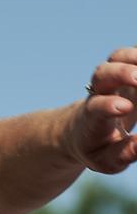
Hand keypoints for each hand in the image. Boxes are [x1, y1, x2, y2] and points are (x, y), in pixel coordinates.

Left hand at [69, 48, 136, 173]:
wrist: (82, 129)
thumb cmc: (97, 146)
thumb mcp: (106, 160)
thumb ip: (124, 154)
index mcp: (91, 118)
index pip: (96, 107)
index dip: (109, 105)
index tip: (124, 108)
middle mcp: (98, 93)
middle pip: (102, 74)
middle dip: (120, 73)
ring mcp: (111, 78)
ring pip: (117, 57)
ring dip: (134, 56)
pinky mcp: (125, 68)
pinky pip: (132, 53)